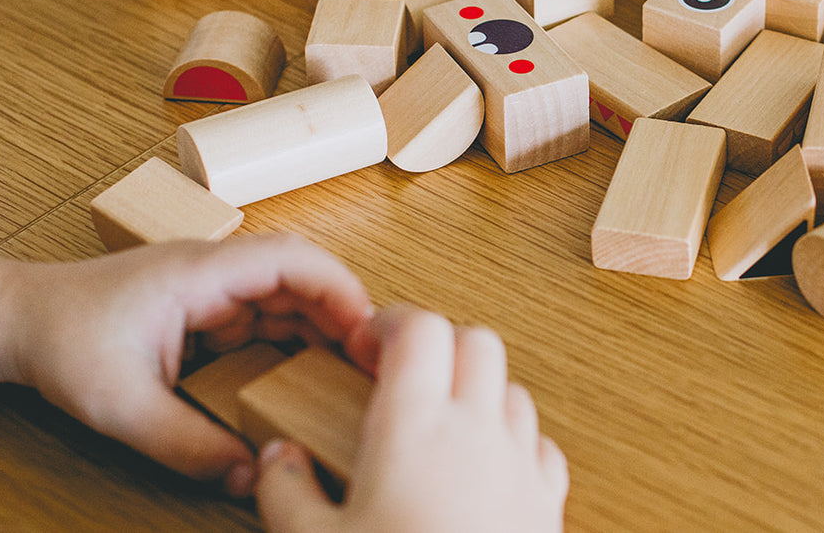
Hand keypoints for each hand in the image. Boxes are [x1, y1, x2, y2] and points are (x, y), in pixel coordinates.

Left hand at [0, 234, 373, 496]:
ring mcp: (212, 289)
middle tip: (372, 365)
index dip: (341, 289)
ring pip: (287, 301)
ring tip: (346, 378)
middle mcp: (216, 271)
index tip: (368, 331)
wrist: (16, 321)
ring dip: (319, 333)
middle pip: (302, 279)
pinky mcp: (206, 311)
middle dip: (343, 317)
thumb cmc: (60, 339)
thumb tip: (246, 476)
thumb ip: (187, 444)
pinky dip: (289, 347)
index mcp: (202, 271)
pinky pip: (263, 321)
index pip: (292, 259)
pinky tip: (299, 383)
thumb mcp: (122, 404)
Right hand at [256, 307, 568, 532]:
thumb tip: (276, 455)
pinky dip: (514, 437)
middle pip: (475, 340)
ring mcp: (521, 463)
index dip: (391, 321)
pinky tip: (485, 465)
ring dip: (477, 387)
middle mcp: (477, 431)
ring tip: (437, 421)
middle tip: (399, 374)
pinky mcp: (547, 501)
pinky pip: (540, 443)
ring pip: (512, 386)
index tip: (364, 345)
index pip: (420, 329)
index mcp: (415, 428)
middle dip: (437, 343)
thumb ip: (286, 491)